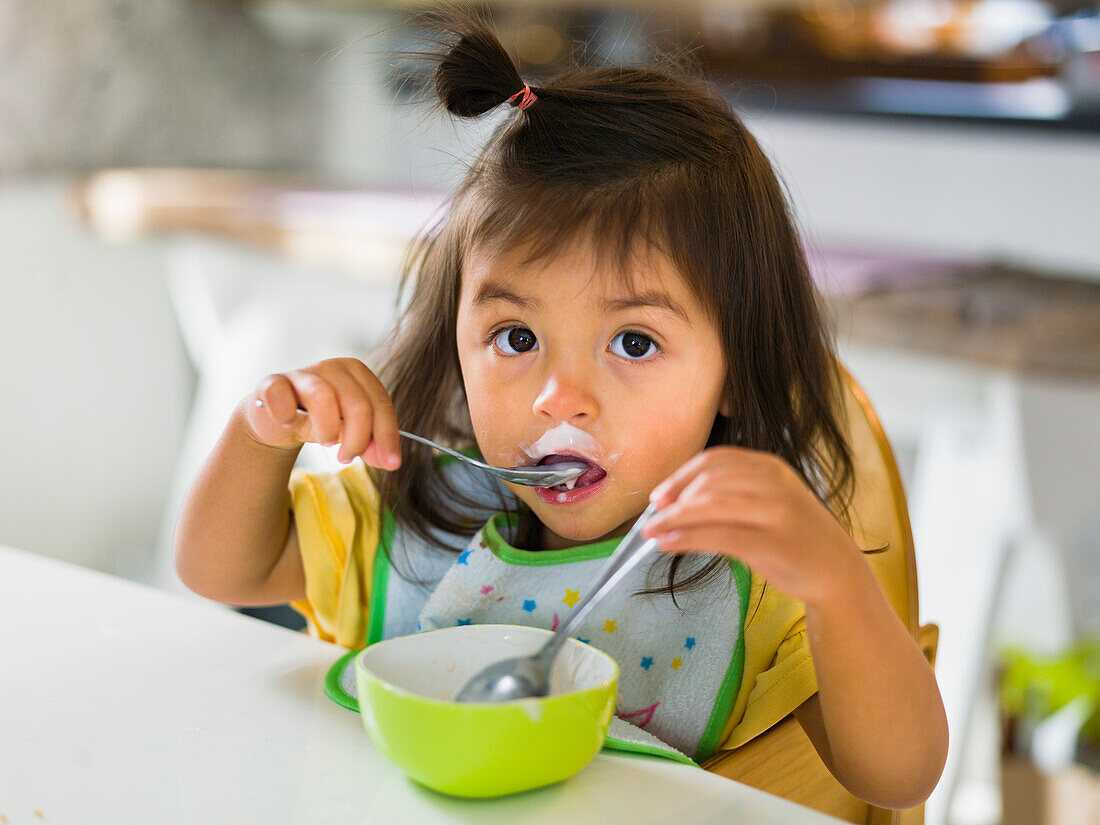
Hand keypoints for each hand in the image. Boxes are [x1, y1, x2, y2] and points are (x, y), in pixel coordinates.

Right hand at [243, 357, 400, 469]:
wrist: (278, 420)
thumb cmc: (319, 421)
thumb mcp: (350, 431)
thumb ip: (371, 443)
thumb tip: (390, 461)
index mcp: (357, 372)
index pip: (380, 403)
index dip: (387, 436)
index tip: (391, 463)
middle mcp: (332, 366)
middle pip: (358, 404)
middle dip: (358, 440)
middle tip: (348, 457)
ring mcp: (301, 373)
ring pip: (324, 396)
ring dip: (328, 430)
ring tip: (326, 442)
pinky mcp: (273, 383)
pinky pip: (281, 395)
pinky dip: (286, 415)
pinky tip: (289, 424)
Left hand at [643, 447, 861, 606]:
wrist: (836, 569)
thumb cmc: (793, 535)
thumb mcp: (767, 501)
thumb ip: (730, 494)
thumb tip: (674, 501)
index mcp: (770, 467)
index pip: (715, 460)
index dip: (680, 476)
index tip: (658, 495)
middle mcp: (774, 484)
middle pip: (708, 481)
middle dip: (673, 498)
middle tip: (651, 516)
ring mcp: (775, 513)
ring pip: (710, 506)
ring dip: (673, 519)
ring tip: (652, 533)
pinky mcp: (772, 544)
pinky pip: (719, 536)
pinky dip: (686, 539)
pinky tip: (668, 545)